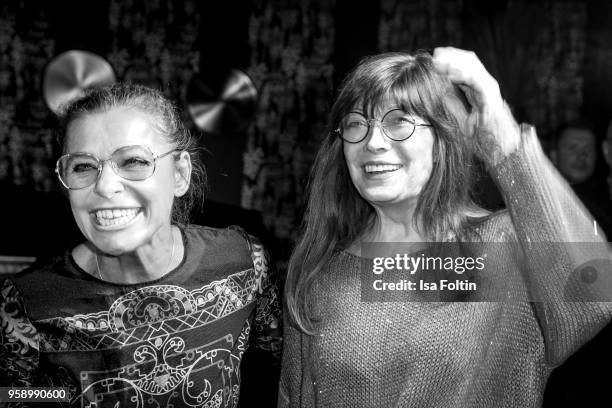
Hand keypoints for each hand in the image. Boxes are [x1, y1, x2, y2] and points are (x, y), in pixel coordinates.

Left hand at [432, 47, 519, 164]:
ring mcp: (488, 88)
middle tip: (434, 55)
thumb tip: (438, 92)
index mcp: (478, 87)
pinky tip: (449, 74)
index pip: (465, 65)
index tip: (433, 57)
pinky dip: (462, 74)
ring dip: (454, 61)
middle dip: (451, 55)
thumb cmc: (481, 135)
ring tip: (438, 61)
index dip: (450, 58)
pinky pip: (475, 80)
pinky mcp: (489, 95)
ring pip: (472, 65)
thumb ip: (451, 103)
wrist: (499, 146)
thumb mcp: (460, 117)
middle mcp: (485, 84)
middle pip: (469, 60)